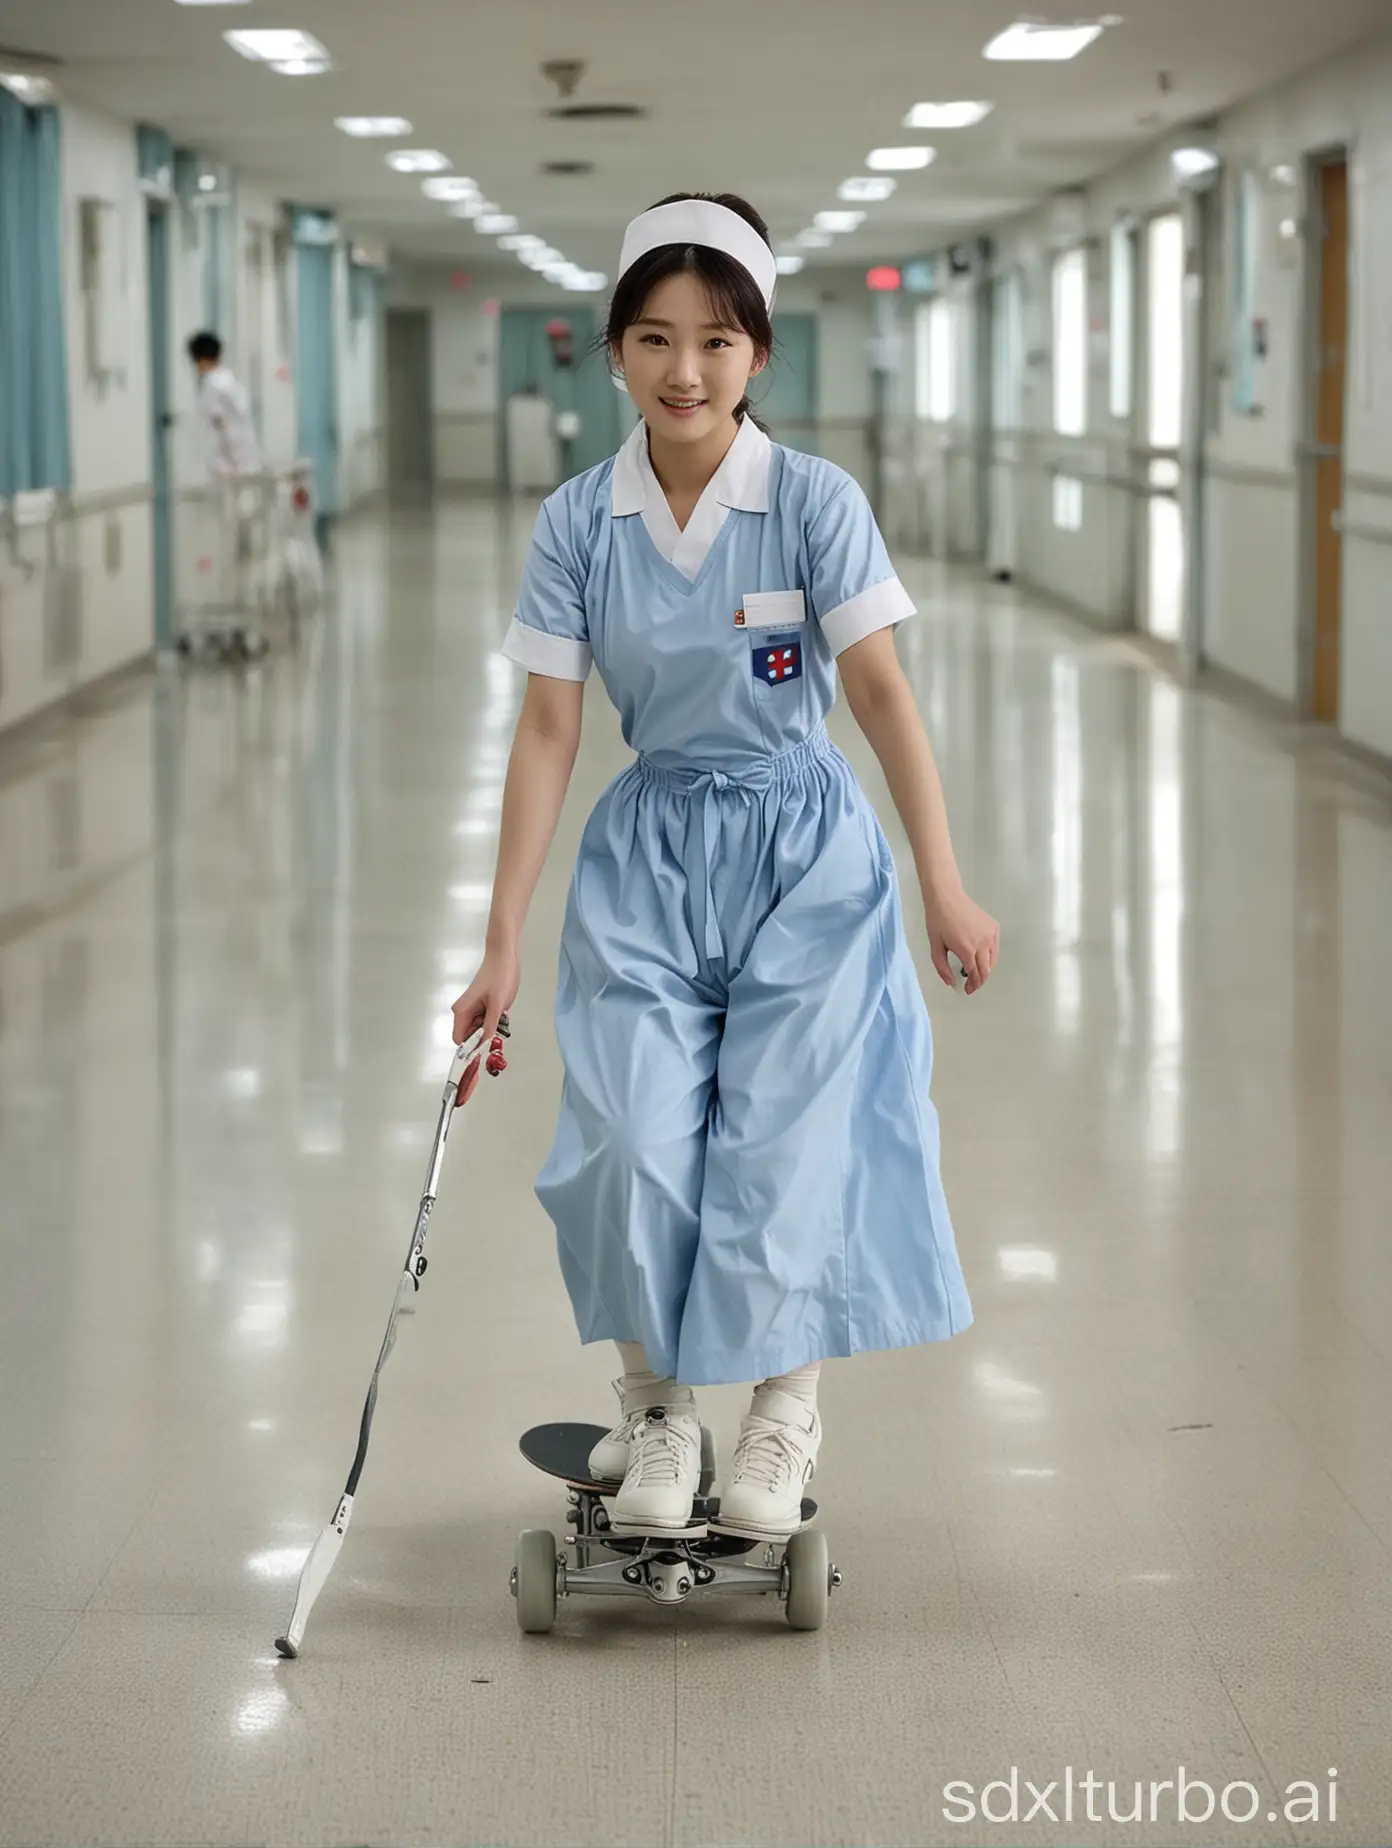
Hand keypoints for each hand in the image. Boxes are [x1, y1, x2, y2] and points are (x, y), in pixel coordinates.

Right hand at [451, 946, 520, 1103]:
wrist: (505, 957)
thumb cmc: (499, 977)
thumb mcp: (497, 1005)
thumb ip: (490, 1027)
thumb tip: (482, 1046)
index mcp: (461, 1011)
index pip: (459, 1039)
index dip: (470, 1048)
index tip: (483, 1053)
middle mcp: (464, 1011)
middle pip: (470, 1036)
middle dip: (483, 1038)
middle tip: (498, 1032)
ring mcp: (474, 1008)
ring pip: (479, 1030)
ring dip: (491, 1029)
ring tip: (502, 1016)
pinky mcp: (483, 1005)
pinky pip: (486, 1021)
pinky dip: (494, 1022)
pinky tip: (503, 1013)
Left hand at [925, 886, 998, 995]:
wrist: (947, 897)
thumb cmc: (938, 921)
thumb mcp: (935, 947)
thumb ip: (942, 968)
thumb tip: (951, 983)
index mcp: (967, 949)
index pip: (974, 974)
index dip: (972, 985)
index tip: (967, 990)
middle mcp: (983, 943)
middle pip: (986, 970)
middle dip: (979, 981)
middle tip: (972, 986)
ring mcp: (991, 934)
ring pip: (993, 961)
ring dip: (985, 970)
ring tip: (975, 973)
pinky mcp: (994, 927)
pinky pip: (995, 948)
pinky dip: (990, 956)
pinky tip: (980, 957)